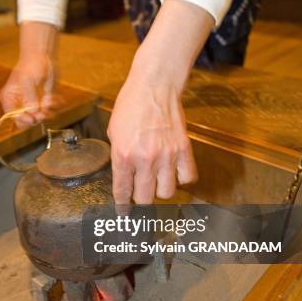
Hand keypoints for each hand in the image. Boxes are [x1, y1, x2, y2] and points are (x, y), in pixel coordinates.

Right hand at [0, 22, 58, 127]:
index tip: (33, 118)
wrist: (44, 58)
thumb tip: (32, 111)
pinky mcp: (44, 104)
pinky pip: (50, 112)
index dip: (23, 120)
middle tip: (44, 112)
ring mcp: (33, 105)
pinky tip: (54, 97)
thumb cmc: (31, 65)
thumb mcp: (28, 80)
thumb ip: (29, 96)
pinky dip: (54, 106)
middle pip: (27, 122)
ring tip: (50, 99)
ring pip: (40, 119)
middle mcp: (20, 105)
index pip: (13, 117)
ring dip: (48, 111)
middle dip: (37, 118)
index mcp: (10, 99)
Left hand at [108, 70, 196, 203]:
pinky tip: (174, 172)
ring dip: (160, 190)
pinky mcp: (183, 149)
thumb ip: (119, 157)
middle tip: (140, 196)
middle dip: (141, 201)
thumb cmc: (131, 105)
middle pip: (145, 198)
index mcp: (123, 155)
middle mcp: (145, 159)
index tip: (124, 214)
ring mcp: (166, 155)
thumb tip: (125, 177)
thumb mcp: (114, 132)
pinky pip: (187, 177)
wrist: (154, 86)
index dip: (122, 206)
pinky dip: (181, 178)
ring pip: (167, 193)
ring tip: (157, 181)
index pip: (123, 192)